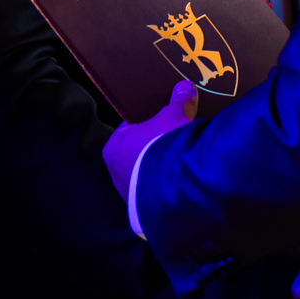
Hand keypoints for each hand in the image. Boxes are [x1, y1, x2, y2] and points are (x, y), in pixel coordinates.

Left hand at [102, 79, 196, 199]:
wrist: (177, 187)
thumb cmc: (166, 146)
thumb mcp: (175, 117)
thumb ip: (179, 102)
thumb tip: (185, 87)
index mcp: (114, 146)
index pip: (129, 129)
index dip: (147, 124)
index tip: (162, 121)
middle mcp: (115, 172)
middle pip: (138, 154)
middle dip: (155, 148)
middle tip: (175, 141)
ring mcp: (130, 195)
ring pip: (146, 177)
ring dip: (161, 171)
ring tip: (181, 165)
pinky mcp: (145, 211)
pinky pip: (155, 195)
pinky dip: (166, 189)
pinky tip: (182, 183)